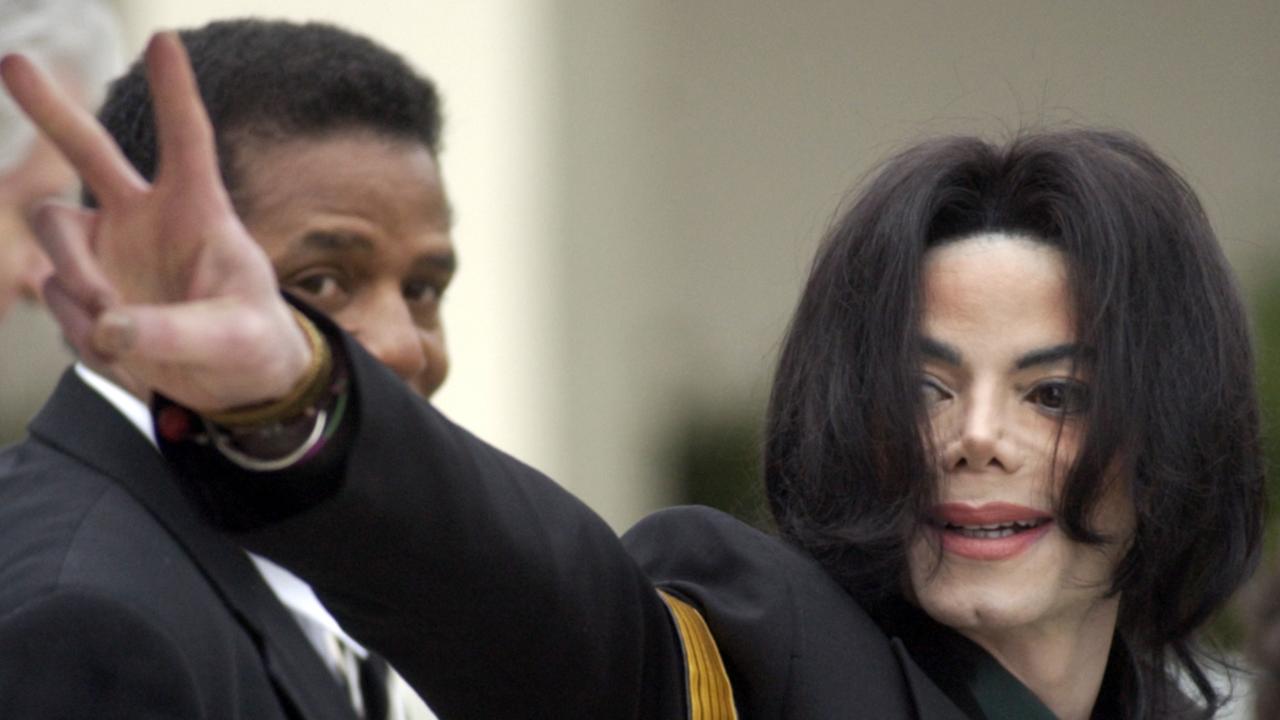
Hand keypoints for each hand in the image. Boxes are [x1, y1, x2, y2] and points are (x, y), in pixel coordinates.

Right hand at [0, 33, 309, 411]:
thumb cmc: (251, 341)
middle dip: (49, 110)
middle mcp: (144, 217)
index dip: (175, 92)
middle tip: (12, 61)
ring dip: (78, 281)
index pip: (186, 141)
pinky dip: (88, 336)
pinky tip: (127, 355)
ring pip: (53, 234)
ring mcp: (107, 250)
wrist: (231, 384)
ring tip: (117, 327)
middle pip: (87, 150)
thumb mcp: (233, 338)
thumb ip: (174, 331)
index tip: (164, 38)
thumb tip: (107, 326)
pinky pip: (59, 301)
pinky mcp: (84, 290)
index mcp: (198, 210)